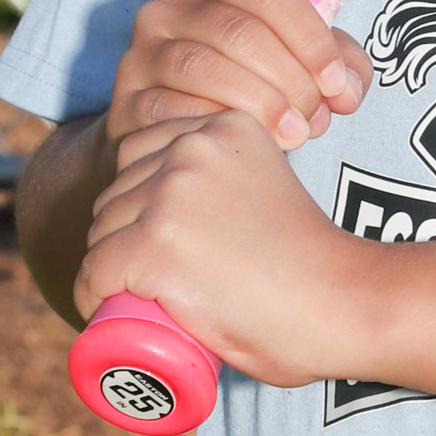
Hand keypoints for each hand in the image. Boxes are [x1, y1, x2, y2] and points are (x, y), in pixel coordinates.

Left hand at [74, 109, 359, 384]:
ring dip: (112, 267)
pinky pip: (94, 271)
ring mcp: (171, 195)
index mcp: (224, 127)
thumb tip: (194, 207)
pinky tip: (106, 308)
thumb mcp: (269, 186)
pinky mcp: (155, 244)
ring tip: (150, 298)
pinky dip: (91, 295)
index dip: (141, 201)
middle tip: (160, 278)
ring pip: (101, 232)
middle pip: (116, 191)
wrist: (343, 303)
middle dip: (123, 234)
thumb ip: (235, 176)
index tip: (162, 240)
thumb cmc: (314, 264)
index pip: (141, 154)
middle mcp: (193, 148)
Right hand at [107, 0, 370, 163]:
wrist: (170, 134)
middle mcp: (168, 7)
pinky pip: (173, 109)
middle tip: (315, 119)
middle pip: (240, 32)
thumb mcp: (294, 64)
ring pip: (205, 68)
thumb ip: (336, 66)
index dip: (311, 39)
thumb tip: (348, 90)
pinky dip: (217, 127)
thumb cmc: (246, 88)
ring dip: (260, 104)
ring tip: (293, 136)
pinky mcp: (125, 100)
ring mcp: (141, 53)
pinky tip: (246, 145)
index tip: (338, 85)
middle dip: (290, 79)